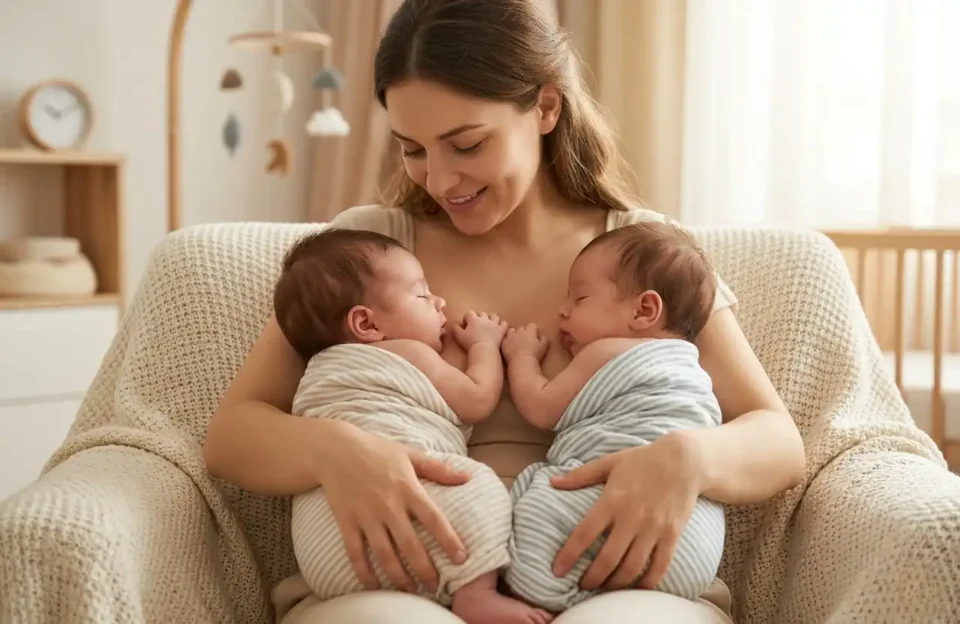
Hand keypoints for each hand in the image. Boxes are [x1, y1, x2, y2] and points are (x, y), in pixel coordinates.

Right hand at [321, 422, 470, 592]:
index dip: (448, 540)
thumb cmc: (376, 450)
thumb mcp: (410, 454)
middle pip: (410, 544)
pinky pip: (355, 552)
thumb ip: (439, 469)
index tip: (461, 559)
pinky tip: (373, 585)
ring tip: (410, 591)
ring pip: (384, 553)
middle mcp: (388, 505)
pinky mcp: (347, 521)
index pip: (433, 519)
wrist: (335, 449)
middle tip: (435, 587)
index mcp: (407, 488)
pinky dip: (364, 572)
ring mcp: (366, 515)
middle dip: (424, 569)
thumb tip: (468, 477)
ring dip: (398, 576)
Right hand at [453, 311, 507, 348]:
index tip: (466, 326)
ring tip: (488, 325)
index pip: (468, 314)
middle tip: (476, 326)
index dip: (466, 319)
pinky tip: (499, 328)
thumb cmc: (470, 343)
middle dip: (478, 318)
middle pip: (481, 313)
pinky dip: (501, 324)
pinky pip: (503, 323)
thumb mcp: (458, 336)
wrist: (484, 349)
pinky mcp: (501, 329)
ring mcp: (494, 323)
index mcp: (473, 319)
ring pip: (493, 316)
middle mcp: (484, 318)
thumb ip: (455, 328)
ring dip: (490, 319)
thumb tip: (455, 324)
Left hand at [501, 323, 548, 362]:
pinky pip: (504, 339)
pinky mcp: (504, 343)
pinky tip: (509, 346)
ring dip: (513, 334)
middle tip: (525, 339)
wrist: (522, 362)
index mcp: (530, 331)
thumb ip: (544, 339)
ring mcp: (510, 336)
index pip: (532, 326)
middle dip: (523, 331)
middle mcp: (519, 331)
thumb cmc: (535, 354)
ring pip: (511, 331)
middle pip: (521, 327)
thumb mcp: (544, 346)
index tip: (534, 335)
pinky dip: (507, 341)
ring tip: (515, 340)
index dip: (533, 330)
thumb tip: (542, 336)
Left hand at [549, 432, 703, 590]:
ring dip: (616, 584)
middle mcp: (632, 517)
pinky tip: (635, 589)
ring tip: (604, 589)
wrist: (684, 460)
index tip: (557, 570)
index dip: (569, 555)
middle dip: (593, 578)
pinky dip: (647, 583)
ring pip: (632, 567)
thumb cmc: (642, 460)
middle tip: (582, 586)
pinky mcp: (672, 535)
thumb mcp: (609, 462)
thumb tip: (552, 482)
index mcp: (612, 500)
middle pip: (608, 558)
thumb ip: (580, 475)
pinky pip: (659, 566)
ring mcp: (653, 528)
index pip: (585, 533)